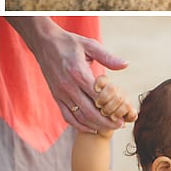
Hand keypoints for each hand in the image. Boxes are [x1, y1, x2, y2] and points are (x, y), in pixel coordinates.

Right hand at [9, 18, 128, 133]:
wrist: (44, 43)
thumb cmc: (70, 43)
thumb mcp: (90, 45)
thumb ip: (107, 57)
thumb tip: (126, 65)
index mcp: (79, 73)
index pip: (98, 98)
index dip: (111, 109)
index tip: (122, 115)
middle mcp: (68, 86)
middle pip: (89, 112)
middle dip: (105, 122)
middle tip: (119, 125)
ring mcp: (60, 93)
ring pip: (78, 117)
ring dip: (94, 125)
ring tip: (108, 128)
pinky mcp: (56, 97)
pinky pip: (67, 116)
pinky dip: (79, 125)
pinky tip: (91, 128)